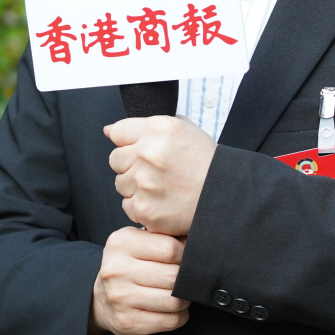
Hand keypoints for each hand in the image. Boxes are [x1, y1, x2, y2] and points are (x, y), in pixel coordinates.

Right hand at [90, 227, 190, 334]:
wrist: (101, 298)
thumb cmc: (129, 265)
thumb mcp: (139, 241)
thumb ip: (165, 236)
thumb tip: (193, 240)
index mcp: (121, 243)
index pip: (170, 248)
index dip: (185, 254)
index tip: (185, 258)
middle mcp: (117, 270)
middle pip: (173, 276)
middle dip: (186, 278)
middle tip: (184, 278)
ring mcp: (121, 298)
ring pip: (174, 301)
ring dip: (184, 298)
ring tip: (179, 293)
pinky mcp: (128, 321)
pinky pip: (171, 321)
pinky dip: (179, 315)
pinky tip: (171, 308)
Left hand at [105, 115, 216, 235]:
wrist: (226, 196)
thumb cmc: (204, 162)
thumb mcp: (183, 129)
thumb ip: (146, 125)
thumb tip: (109, 130)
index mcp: (157, 129)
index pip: (118, 132)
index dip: (129, 142)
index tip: (140, 150)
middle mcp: (148, 154)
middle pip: (115, 159)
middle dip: (130, 165)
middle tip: (155, 171)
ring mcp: (145, 183)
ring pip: (120, 183)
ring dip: (135, 186)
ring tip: (161, 187)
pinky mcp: (145, 209)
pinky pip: (127, 206)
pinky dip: (141, 206)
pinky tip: (162, 202)